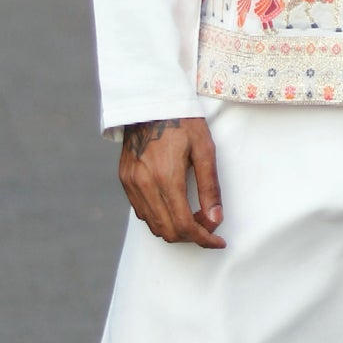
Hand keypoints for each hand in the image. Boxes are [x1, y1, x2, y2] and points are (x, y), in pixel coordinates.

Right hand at [119, 117, 225, 248]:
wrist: (150, 100)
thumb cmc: (182, 121)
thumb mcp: (204, 149)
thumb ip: (209, 187)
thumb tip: (215, 219)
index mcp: (167, 177)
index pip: (184, 225)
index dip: (203, 239)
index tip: (218, 241)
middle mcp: (144, 184)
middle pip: (168, 230)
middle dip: (191, 237)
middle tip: (208, 227)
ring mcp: (131, 183)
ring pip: (153, 225)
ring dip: (175, 230)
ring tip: (193, 217)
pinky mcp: (124, 179)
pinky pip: (141, 211)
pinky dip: (158, 218)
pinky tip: (173, 207)